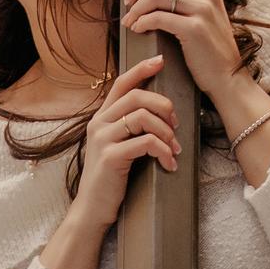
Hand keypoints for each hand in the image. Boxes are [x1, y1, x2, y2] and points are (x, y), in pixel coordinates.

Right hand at [68, 54, 179, 231]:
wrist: (93, 208)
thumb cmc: (111, 178)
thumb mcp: (117, 146)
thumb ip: (129, 128)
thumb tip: (159, 113)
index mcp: (101, 118)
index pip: (121, 83)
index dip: (141, 69)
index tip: (161, 60)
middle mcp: (99, 124)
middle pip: (136, 96)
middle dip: (163, 106)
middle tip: (177, 125)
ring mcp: (103, 140)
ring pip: (142, 116)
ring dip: (166, 131)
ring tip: (174, 149)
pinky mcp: (111, 157)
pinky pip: (146, 143)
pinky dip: (163, 151)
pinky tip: (169, 163)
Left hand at [121, 0, 244, 104]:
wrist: (227, 79)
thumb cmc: (208, 51)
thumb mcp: (204, 18)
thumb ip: (187, 0)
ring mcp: (202, 9)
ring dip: (136, 7)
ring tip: (129, 21)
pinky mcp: (194, 28)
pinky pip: (157, 17)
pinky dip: (141, 22)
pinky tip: (137, 29)